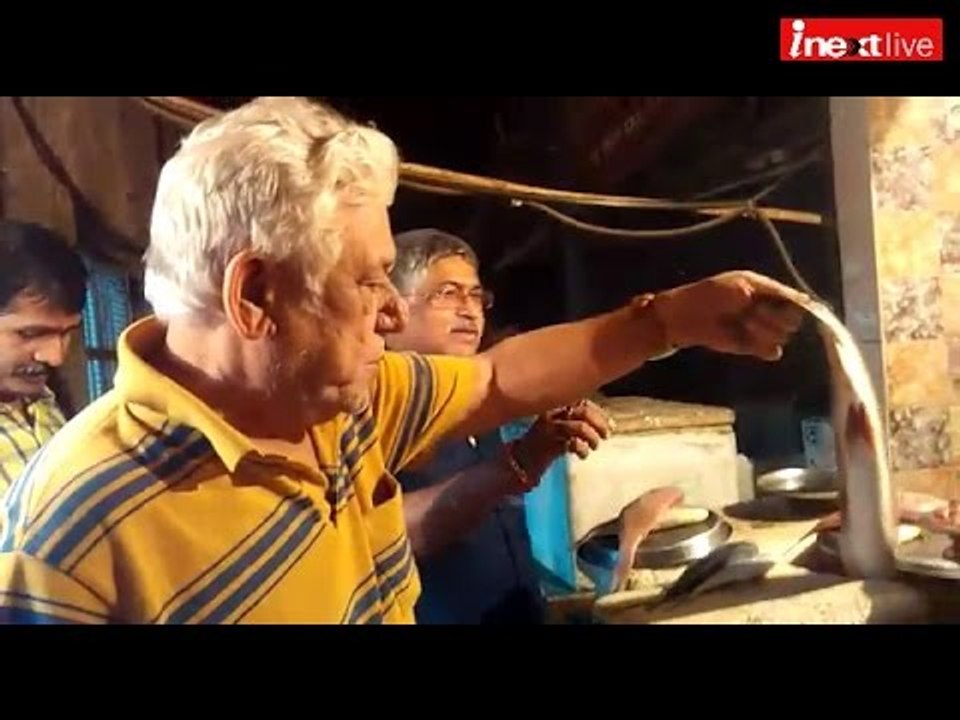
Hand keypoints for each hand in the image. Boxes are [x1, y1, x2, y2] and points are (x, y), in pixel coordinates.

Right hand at [514, 400, 611, 477]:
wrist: (522, 461)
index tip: (611, 425)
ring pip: (579, 426)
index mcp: (555, 405)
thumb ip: (578, 421)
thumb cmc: (546, 444)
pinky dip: (582, 449)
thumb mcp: (562, 428)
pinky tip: (583, 455)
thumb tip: (606, 423)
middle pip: (583, 410)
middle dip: (600, 423)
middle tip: (606, 435)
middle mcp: (551, 413)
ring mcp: (549, 427)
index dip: (599, 412)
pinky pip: (572, 443)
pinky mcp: (548, 443)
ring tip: (594, 446)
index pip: (582, 401)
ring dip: (592, 437)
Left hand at [652, 271, 807, 360]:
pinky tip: (749, 340)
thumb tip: (804, 299)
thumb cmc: (712, 294)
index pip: (794, 300)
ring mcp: (760, 329)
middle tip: (752, 312)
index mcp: (765, 291)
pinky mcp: (751, 346)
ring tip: (743, 323)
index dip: (794, 304)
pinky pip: (772, 351)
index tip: (788, 306)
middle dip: (774, 316)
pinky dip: (764, 347)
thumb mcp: (742, 285)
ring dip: (764, 330)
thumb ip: (774, 291)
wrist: (686, 316)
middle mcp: (767, 310)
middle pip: (792, 319)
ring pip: (782, 335)